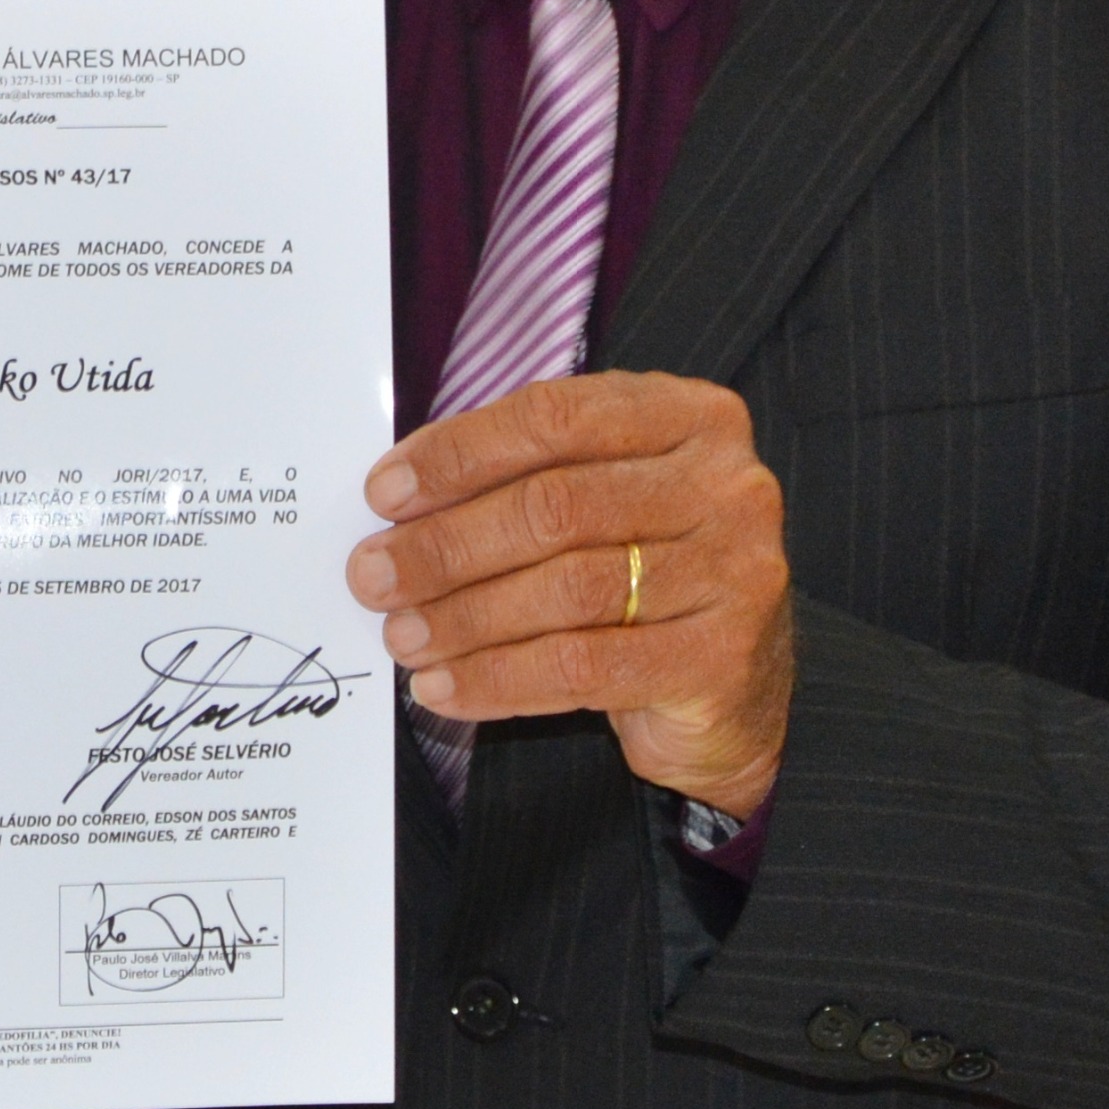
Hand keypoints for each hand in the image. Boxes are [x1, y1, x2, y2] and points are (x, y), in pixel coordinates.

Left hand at [349, 369, 794, 813]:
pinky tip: (444, 687)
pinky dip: (498, 679)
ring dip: (465, 617)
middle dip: (447, 545)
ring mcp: (734, 571)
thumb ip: (520, 479)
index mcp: (690, 417)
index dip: (460, 454)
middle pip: (556, 507)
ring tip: (402, 636)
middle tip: (373, 575)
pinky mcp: (720, 657)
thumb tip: (398, 497)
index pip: (556, 417)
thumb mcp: (596, 501)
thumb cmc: (643, 576)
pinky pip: (584, 668)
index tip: (384, 493)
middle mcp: (727, 485)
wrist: (734, 691)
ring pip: (567, 590)